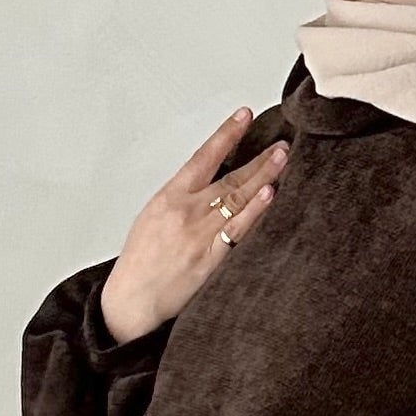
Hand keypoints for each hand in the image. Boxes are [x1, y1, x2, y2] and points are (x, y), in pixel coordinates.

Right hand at [99, 107, 291, 343]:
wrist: (132, 300)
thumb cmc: (141, 261)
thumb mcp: (151, 217)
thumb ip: (181, 198)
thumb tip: (208, 182)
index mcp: (169, 197)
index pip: (203, 156)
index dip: (226, 134)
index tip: (244, 115)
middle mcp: (187, 212)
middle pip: (229, 177)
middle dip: (258, 158)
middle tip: (281, 145)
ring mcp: (201, 235)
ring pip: (237, 200)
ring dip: (263, 177)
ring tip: (282, 161)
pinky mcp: (211, 259)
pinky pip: (238, 231)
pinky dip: (255, 212)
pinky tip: (269, 196)